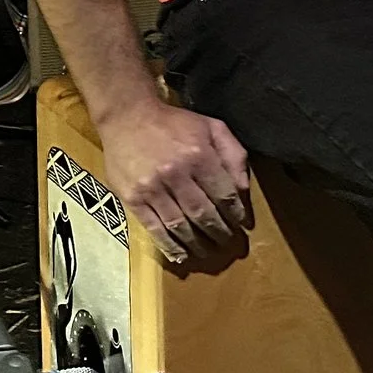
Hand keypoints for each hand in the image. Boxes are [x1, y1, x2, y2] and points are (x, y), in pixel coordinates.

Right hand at [97, 99, 252, 269]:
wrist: (129, 117)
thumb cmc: (175, 123)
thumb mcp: (213, 128)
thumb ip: (234, 155)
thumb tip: (243, 190)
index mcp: (200, 156)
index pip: (224, 194)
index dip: (235, 213)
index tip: (242, 224)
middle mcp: (176, 174)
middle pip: (204, 213)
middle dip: (219, 231)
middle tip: (228, 242)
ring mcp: (152, 189)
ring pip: (180, 225)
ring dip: (197, 243)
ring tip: (208, 251)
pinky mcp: (133, 199)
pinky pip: (154, 228)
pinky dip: (169, 245)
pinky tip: (180, 255)